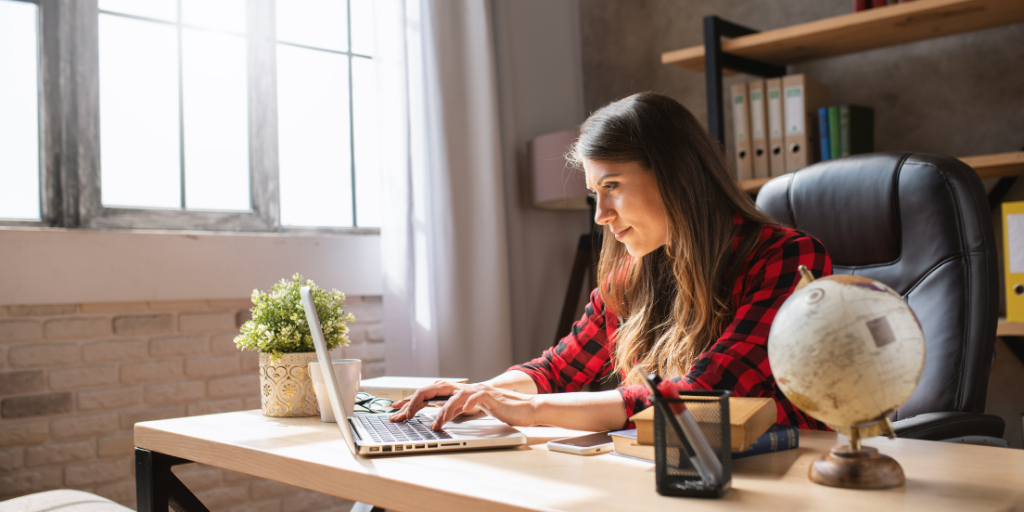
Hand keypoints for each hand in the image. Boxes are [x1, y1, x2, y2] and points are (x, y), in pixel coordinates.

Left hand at [390, 382, 539, 430]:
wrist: (525, 408)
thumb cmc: (499, 410)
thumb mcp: (471, 411)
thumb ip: (455, 410)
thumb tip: (436, 419)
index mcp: (458, 392)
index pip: (429, 392)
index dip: (410, 400)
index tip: (394, 410)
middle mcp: (464, 388)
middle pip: (433, 388)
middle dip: (414, 401)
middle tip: (401, 416)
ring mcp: (476, 391)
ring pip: (450, 395)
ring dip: (439, 411)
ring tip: (433, 425)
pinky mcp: (488, 396)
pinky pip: (472, 399)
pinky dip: (462, 406)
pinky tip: (455, 415)